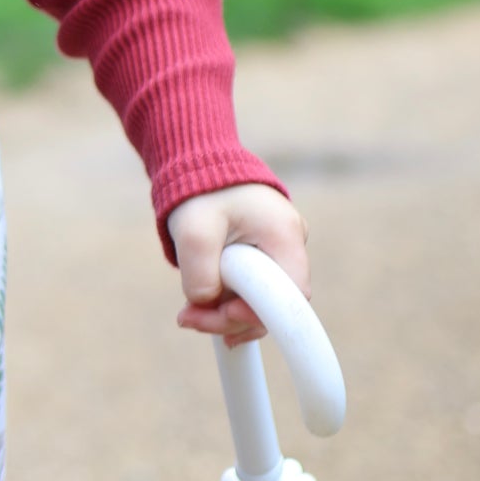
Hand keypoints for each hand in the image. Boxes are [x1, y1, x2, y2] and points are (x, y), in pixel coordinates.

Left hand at [167, 184, 308, 347]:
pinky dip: (226, 301)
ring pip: (260, 300)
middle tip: (188, 319)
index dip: (259, 314)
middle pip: (274, 304)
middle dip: (231, 319)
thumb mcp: (192, 231)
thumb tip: (206, 305)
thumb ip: (199, 274)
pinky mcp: (262, 256)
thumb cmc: (199, 190)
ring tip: (188, 313)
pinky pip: (252, 290)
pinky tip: (201, 306)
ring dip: (224, 313)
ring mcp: (278, 250)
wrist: (199, 162)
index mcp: (285, 234)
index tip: (223, 313)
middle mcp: (290, 244)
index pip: (291, 296)